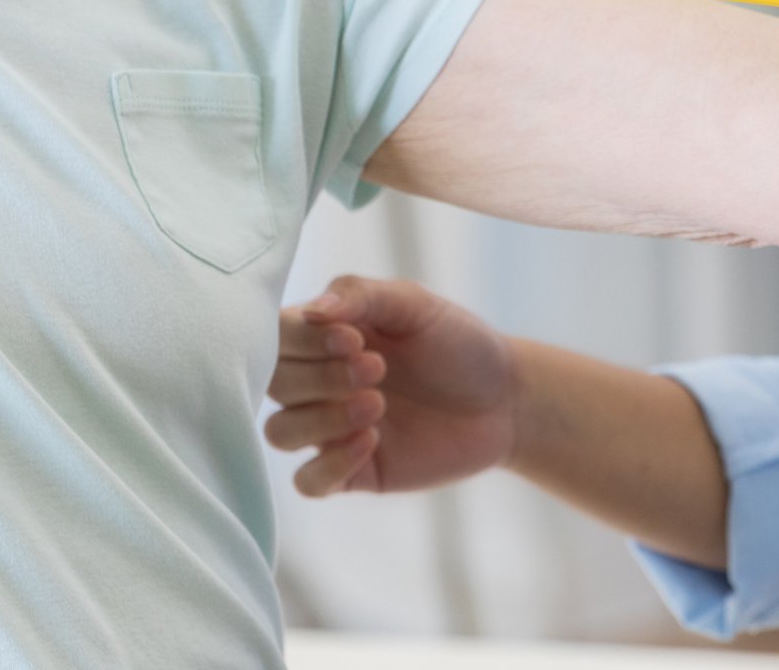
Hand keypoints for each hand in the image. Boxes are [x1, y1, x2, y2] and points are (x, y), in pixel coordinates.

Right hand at [266, 275, 518, 497]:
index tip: (352, 339)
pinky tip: (370, 441)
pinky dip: (329, 464)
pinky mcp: (352, 472)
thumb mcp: (413, 304)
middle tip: (378, 368)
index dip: (301, 341)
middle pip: (272, 385)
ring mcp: (330, 429)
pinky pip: (308, 481)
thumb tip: (311, 311)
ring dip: (320, 419)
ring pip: (279, 432)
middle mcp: (316, 382)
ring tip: (377, 403)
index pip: (273, 336)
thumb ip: (361, 296)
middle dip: (318, 377)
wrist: (505, 399)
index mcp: (322, 336)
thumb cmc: (456, 342)